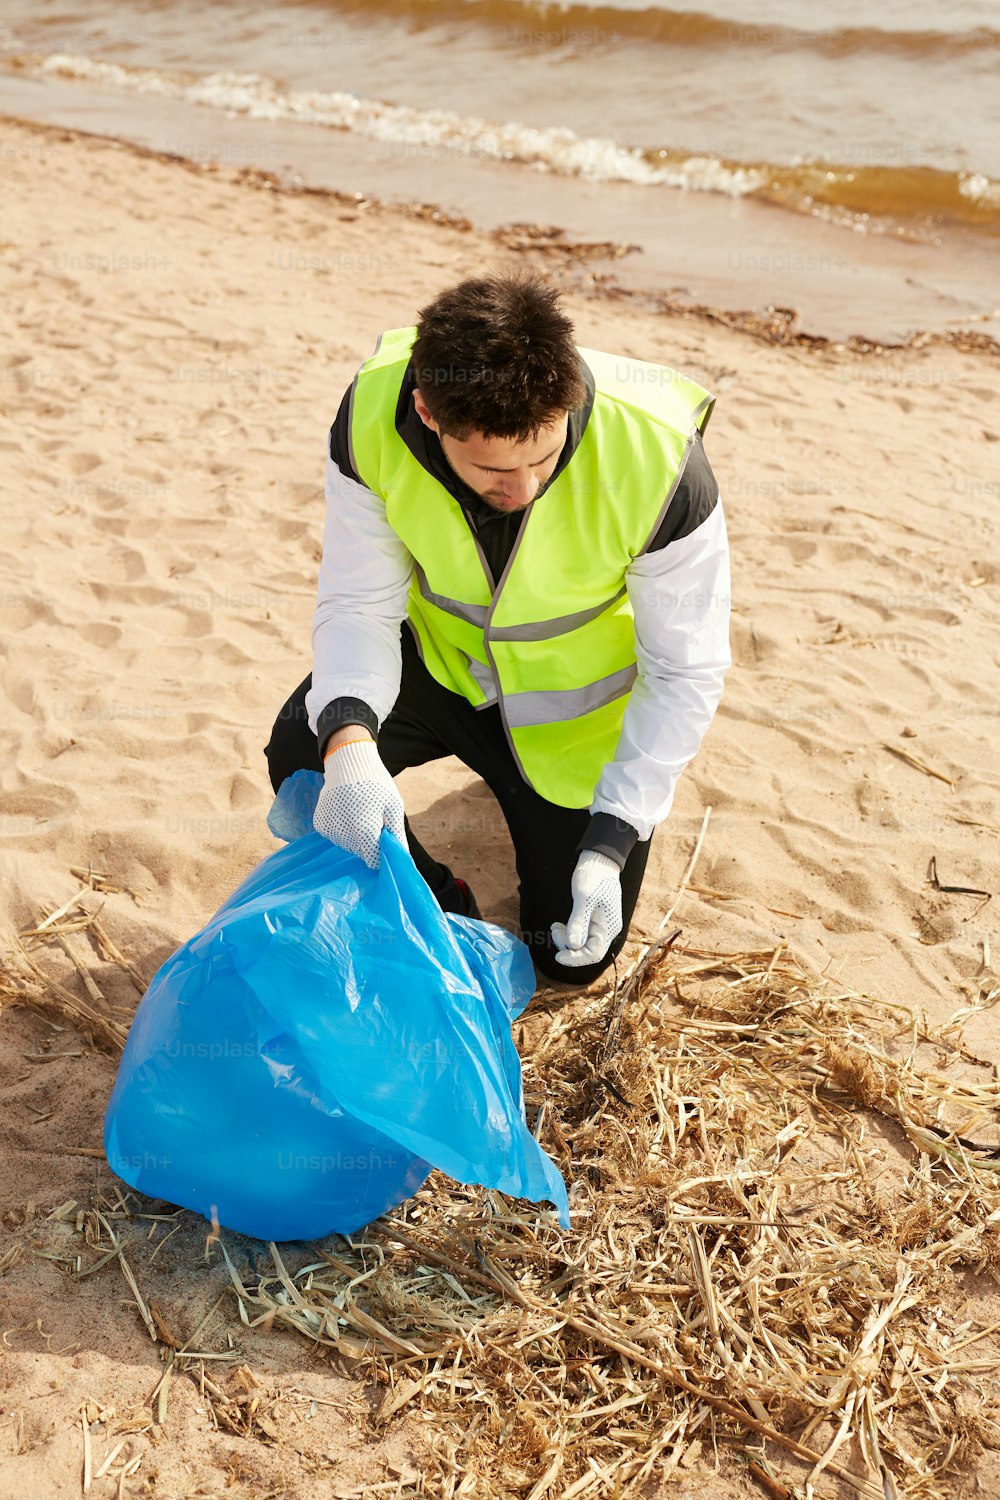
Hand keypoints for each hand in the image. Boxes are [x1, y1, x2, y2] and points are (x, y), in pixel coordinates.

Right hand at [313, 735, 405, 868]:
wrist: (347, 762)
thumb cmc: (376, 784)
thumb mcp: (393, 806)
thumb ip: (397, 834)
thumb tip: (402, 858)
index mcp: (364, 830)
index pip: (373, 859)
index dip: (381, 852)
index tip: (384, 838)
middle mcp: (343, 833)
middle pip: (360, 852)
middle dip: (369, 841)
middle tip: (373, 817)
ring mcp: (329, 829)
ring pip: (347, 845)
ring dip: (355, 835)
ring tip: (359, 811)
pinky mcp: (320, 824)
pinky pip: (335, 835)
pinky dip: (342, 828)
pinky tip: (347, 811)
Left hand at [551, 851, 622, 967]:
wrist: (599, 861)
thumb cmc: (594, 876)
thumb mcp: (583, 898)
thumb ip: (578, 922)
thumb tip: (573, 945)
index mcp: (609, 927)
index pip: (594, 953)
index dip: (575, 958)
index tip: (557, 956)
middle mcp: (607, 930)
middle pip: (587, 951)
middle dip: (568, 946)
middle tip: (554, 930)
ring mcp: (601, 926)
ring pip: (582, 943)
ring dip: (566, 939)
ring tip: (554, 926)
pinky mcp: (594, 921)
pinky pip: (581, 934)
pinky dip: (569, 932)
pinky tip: (559, 925)